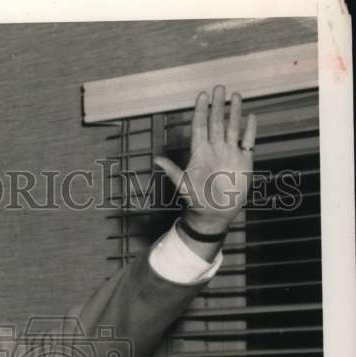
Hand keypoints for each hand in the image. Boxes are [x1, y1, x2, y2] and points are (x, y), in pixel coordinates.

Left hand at [155, 84, 256, 236]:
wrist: (214, 215)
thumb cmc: (196, 201)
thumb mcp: (182, 185)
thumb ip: (173, 171)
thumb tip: (156, 159)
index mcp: (200, 153)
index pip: (200, 127)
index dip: (201, 111)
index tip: (203, 95)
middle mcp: (215, 149)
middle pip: (217, 122)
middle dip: (218, 105)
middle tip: (219, 87)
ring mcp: (230, 154)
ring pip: (233, 128)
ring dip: (235, 112)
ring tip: (236, 95)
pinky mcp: (244, 161)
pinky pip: (248, 142)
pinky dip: (250, 130)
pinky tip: (252, 117)